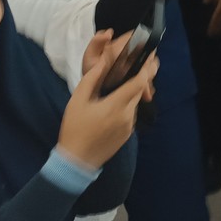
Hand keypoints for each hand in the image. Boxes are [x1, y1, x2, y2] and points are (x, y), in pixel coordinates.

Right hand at [58, 33, 157, 168]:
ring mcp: (130, 126)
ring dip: (130, 94)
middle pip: (139, 91)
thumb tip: (102, 60)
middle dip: (137, 79)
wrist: (77, 162)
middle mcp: (127, 115)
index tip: (146, 58)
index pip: (139, 83)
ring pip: (135, 102)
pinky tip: (113, 106)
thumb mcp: (77, 101)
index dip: (145, 69)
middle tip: (129, 70)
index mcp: (116, 105)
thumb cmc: (74, 129)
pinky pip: (131, 114)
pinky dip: (126, 106)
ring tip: (116, 89)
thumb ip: (91, 79)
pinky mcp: (129, 134)